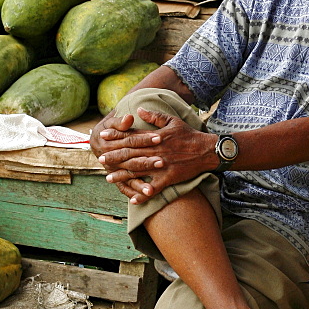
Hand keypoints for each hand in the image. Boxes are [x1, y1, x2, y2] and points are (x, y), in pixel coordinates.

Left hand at [97, 107, 217, 203]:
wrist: (208, 150)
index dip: (116, 135)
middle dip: (114, 156)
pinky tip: (133, 199)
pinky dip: (143, 194)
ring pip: (138, 170)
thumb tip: (138, 109)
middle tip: (100, 159)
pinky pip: (154, 188)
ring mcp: (162, 165)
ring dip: (123, 175)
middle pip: (131, 153)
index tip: (103, 136)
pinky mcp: (170, 177)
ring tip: (109, 178)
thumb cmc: (190, 134)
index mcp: (156, 136)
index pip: (132, 135)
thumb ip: (154, 116)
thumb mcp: (172, 121)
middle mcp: (156, 151)